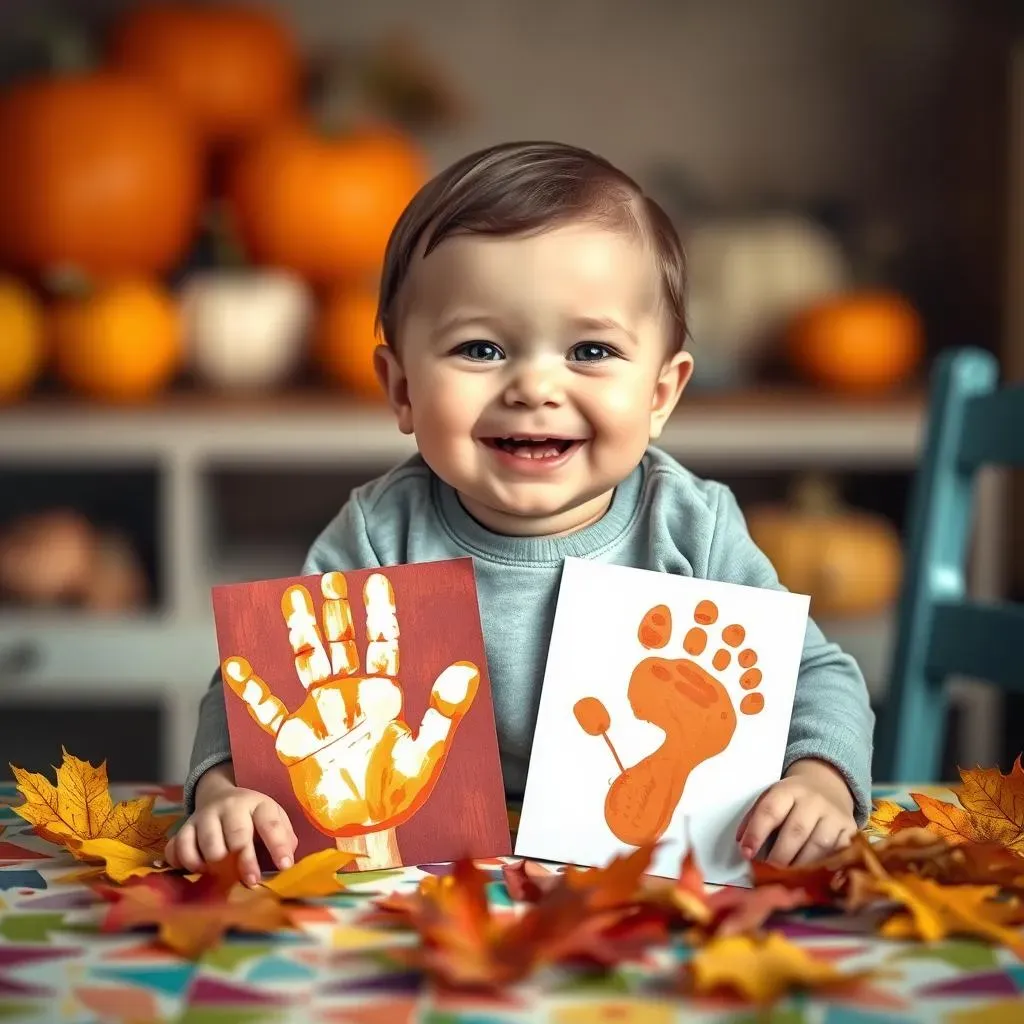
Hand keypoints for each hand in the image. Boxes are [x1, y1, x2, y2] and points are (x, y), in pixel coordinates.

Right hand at [164, 766, 296, 884]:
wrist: (219, 797)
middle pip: (237, 833)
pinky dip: (187, 861)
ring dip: (215, 861)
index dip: (278, 846)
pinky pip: (179, 846)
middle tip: (251, 881)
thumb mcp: (272, 818)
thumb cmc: (251, 816)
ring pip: (208, 841)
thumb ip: (283, 837)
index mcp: (257, 804)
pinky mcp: (185, 826)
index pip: (270, 824)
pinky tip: (198, 868)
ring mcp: (206, 815)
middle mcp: (231, 806)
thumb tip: (286, 862)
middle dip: (245, 860)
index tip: (285, 866)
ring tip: (221, 872)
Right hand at [222, 571, 479, 839]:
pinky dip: (252, 690)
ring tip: (294, 595)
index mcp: (382, 699)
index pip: (382, 646)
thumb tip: (468, 671)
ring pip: (308, 663)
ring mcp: (319, 716)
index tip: (378, 580)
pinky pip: (269, 711)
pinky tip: (236, 665)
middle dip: (337, 611)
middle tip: (330, 576)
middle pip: (341, 644)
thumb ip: (444, 713)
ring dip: (302, 631)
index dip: (379, 614)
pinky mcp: (294, 742)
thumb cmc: (398, 793)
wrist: (366, 832)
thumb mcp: (426, 754)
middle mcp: (349, 698)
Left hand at [735, 758, 856, 865]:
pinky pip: (837, 853)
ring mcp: (835, 815)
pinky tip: (811, 874)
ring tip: (788, 875)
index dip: (756, 833)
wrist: (827, 786)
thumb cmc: (791, 799)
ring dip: (801, 865)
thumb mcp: (771, 798)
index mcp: (788, 789)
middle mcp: (814, 800)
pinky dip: (822, 867)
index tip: (746, 852)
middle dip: (779, 855)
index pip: (770, 811)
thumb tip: (743, 844)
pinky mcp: (850, 830)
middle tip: (769, 869)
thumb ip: (755, 818)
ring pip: (819, 845)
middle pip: (796, 830)